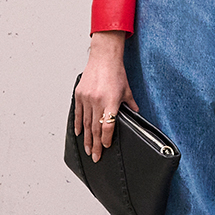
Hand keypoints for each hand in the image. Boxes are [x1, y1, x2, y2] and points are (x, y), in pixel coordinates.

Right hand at [74, 31, 136, 161]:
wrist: (104, 58)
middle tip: (95, 156)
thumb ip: (131, 105)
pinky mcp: (79, 94)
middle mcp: (98, 101)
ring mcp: (87, 98)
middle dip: (95, 144)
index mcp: (111, 101)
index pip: (107, 125)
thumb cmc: (116, 73)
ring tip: (87, 150)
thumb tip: (136, 115)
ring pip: (85, 123)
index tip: (106, 147)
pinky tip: (79, 134)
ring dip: (86, 138)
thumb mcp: (127, 91)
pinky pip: (77, 113)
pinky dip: (78, 125)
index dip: (106, 138)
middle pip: (95, 128)